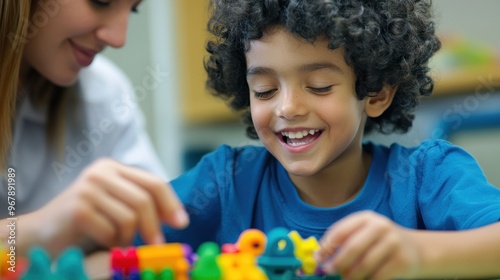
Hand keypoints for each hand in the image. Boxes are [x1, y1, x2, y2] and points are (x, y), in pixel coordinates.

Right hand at [28, 158, 188, 255]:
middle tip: (158, 245)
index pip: (153, 182)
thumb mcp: (115, 205)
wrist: (40, 233)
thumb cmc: (84, 222)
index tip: (182, 223)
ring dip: (127, 237)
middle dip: (154, 226)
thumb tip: (177, 217)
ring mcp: (88, 188)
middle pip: (144, 199)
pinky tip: (101, 242)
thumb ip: (141, 204)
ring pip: (130, 217)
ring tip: (116, 242)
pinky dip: (111, 243)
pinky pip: (111, 231)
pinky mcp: (78, 208)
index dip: (171, 204)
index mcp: (113, 167)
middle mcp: (101, 172)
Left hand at [315, 211, 420, 279]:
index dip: (327, 246)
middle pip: (353, 247)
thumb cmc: (381, 242)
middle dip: (337, 262)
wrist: (417, 249)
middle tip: (329, 272)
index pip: (341, 230)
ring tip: (345, 279)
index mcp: (366, 218)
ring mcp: (393, 243)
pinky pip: (378, 276)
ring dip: (351, 276)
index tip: (318, 258)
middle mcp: (381, 226)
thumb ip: (345, 241)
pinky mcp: (402, 260)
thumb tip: (320, 257)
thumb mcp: (364, 234)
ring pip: (365, 264)